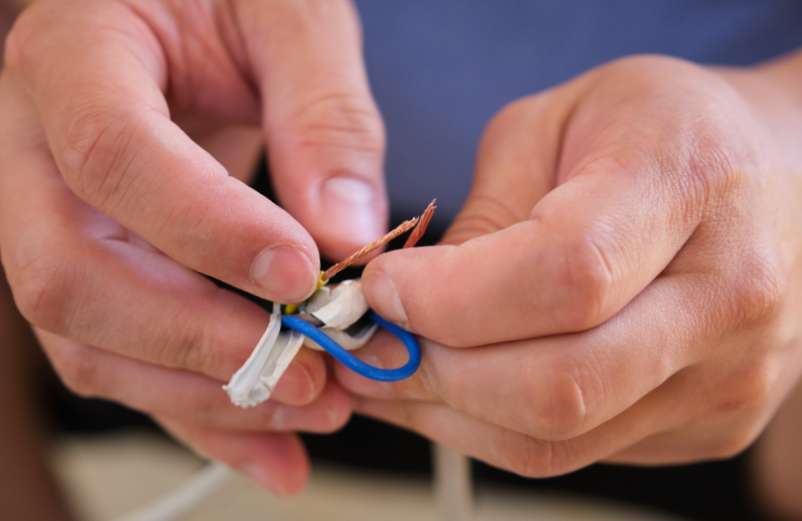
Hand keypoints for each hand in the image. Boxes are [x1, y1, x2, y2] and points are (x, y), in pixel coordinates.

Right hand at [0, 0, 386, 492]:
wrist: (185, 2)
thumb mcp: (291, 15)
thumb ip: (323, 118)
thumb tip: (346, 238)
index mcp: (75, 58)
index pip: (114, 158)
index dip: (205, 229)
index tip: (303, 275)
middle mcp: (34, 146)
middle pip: (71, 275)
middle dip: (196, 342)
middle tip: (313, 374)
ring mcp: (51, 215)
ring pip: (87, 337)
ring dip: (202, 393)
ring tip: (312, 413)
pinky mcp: (95, 265)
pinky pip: (123, 354)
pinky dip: (196, 409)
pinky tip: (270, 447)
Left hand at [337, 55, 801, 475]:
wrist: (771, 175)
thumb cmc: (652, 131)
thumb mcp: (551, 126)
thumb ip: (484, 217)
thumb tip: (408, 306)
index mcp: (687, 183)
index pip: (563, 276)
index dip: (448, 298)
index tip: (381, 290)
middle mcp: (728, 295)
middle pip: (556, 385)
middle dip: (431, 376)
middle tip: (364, 349)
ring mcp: (729, 376)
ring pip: (556, 439)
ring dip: (448, 415)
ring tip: (393, 374)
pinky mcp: (710, 425)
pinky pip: (577, 452)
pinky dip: (495, 428)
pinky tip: (459, 386)